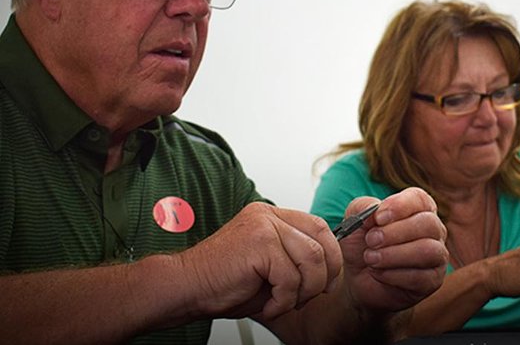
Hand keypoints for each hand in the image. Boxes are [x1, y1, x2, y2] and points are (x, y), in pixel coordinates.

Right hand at [178, 202, 341, 319]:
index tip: (329, 280)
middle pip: (321, 239)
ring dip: (303, 291)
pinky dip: (284, 300)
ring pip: (312, 259)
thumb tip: (329, 271)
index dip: (332, 255)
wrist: (186, 287)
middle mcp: (268, 215)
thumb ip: (295, 260)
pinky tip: (268, 306)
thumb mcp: (268, 267)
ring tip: (282, 302)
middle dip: (325, 274)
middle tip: (309, 296)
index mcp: (271, 217)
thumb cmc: (223, 282)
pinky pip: (291, 277)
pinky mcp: (259, 243)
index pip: (318, 227)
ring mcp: (264, 226)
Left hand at [339, 187, 447, 311]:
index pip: (419, 199)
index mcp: (417, 207)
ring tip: (371, 258)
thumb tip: (376, 212)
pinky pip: (421, 277)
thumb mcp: (356, 219)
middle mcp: (433, 229)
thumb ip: (363, 208)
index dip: (400, 206)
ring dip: (395, 254)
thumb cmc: (362, 242)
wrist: (358, 276)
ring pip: (428, 250)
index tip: (379, 218)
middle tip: (371, 241)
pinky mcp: (432, 281)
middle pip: (428, 223)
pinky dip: (395, 275)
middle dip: (395, 233)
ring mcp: (437, 255)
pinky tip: (378, 273)